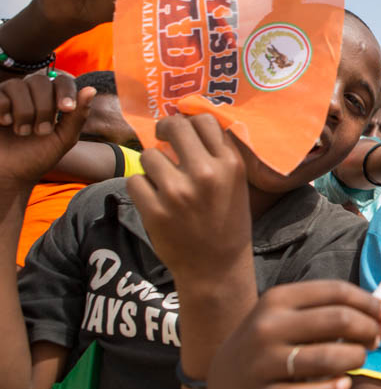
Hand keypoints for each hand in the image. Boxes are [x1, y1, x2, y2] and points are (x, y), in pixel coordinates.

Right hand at [0, 73, 92, 187]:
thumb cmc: (38, 156)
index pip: (62, 80)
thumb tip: (91, 89)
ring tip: (23, 132)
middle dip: (44, 108)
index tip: (66, 110)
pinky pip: (0, 95)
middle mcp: (29, 92)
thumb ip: (77, 115)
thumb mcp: (64, 138)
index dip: (66, 91)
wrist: (11, 175)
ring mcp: (8, 96)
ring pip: (18, 85)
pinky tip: (5, 123)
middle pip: (40, 81)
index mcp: (50, 99)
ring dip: (24, 112)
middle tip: (41, 131)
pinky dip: (4, 110)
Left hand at [126, 114, 252, 283]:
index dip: (190, 121)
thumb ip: (219, 155)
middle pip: (174, 128)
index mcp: (230, 165)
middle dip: (164, 130)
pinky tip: (154, 198)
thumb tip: (191, 123)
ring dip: (153, 165)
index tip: (183, 131)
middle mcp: (205, 174)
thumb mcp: (237, 185)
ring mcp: (177, 192)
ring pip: (149, 155)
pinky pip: (135, 180)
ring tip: (163, 181)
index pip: (204, 121)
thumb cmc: (228, 222)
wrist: (216, 267)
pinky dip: (141, 187)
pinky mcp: (154, 210)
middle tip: (162, 138)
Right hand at [207, 280, 380, 388]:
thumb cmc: (276, 345)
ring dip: (356, 359)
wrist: (225, 387)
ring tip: (356, 362)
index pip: (336, 291)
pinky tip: (342, 385)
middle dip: (368, 330)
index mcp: (276, 299)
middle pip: (338, 320)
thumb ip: (341, 315)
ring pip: (330, 358)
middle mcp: (265, 327)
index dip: (369, 302)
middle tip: (376, 340)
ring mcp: (261, 364)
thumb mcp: (298, 321)